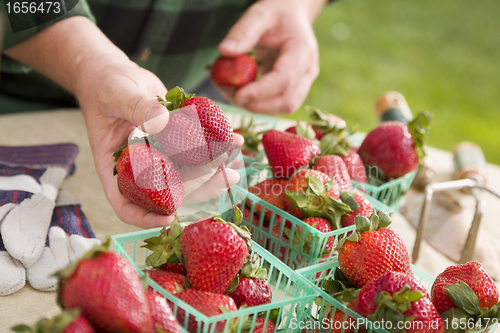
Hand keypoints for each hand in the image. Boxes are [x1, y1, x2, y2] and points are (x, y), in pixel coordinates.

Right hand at [75, 59, 241, 228]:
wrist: (116, 73)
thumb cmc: (104, 85)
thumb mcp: (116, 94)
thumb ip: (137, 108)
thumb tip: (162, 122)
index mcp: (115, 166)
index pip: (125, 203)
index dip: (145, 217)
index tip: (169, 219)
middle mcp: (140, 167)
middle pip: (167, 192)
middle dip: (198, 190)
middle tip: (224, 180)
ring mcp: (160, 156)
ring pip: (187, 175)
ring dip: (213, 174)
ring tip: (235, 166)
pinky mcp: (176, 142)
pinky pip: (197, 151)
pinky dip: (217, 147)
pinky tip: (235, 139)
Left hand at [218, 0, 323, 114]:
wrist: (292, 16)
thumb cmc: (276, 14)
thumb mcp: (259, 14)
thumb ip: (243, 32)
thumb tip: (224, 51)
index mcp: (303, 51)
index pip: (284, 80)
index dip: (261, 92)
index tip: (237, 95)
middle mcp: (307, 71)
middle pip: (287, 101)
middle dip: (258, 105)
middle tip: (231, 96)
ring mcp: (303, 83)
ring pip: (283, 108)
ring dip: (256, 107)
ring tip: (232, 93)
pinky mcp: (293, 89)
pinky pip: (277, 104)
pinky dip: (258, 104)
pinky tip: (240, 93)